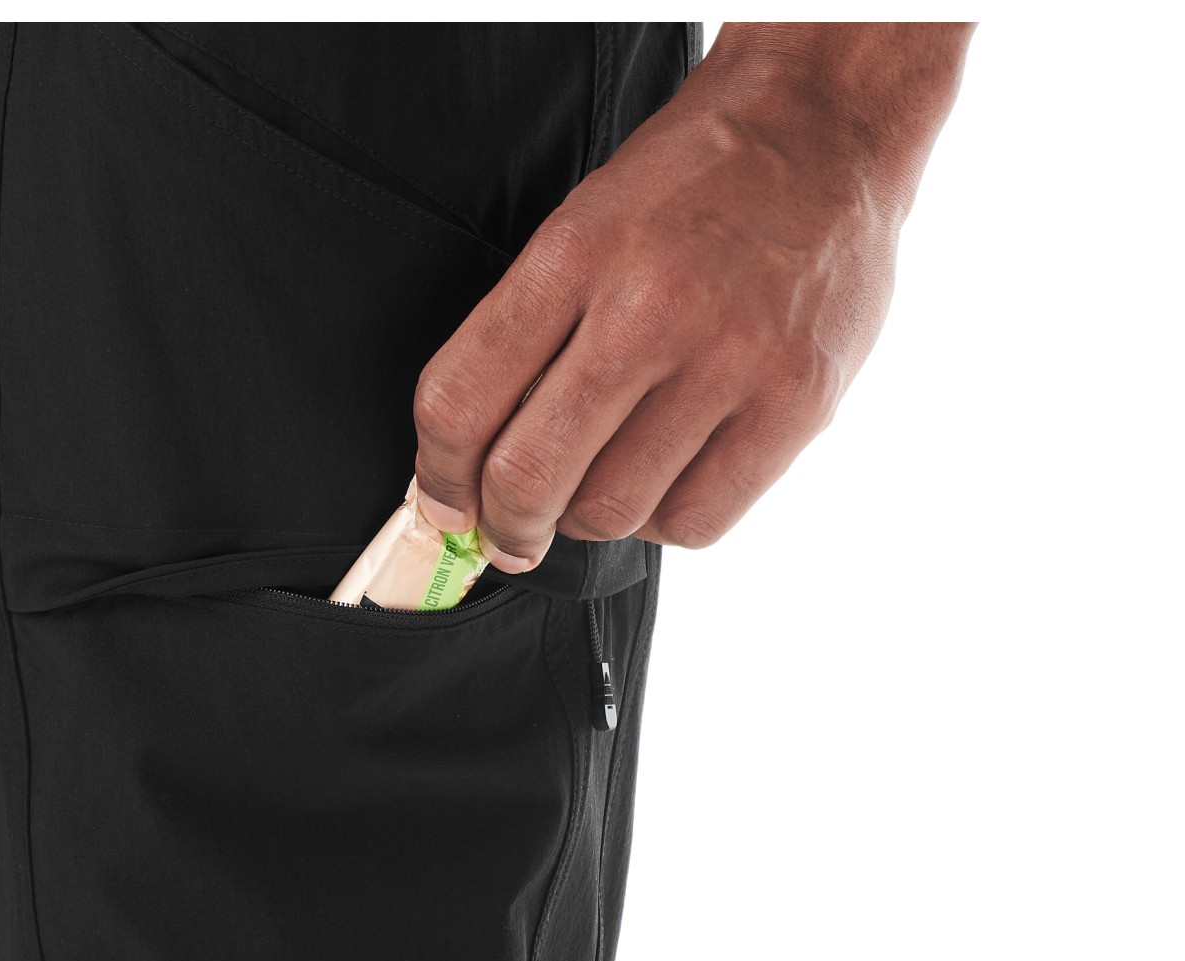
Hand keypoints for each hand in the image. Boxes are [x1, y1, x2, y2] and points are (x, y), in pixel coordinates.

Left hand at [412, 23, 972, 569]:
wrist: (824, 124)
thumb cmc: (690, 185)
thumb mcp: (580, 226)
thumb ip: (523, 340)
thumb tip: (471, 467)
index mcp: (574, 256)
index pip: (460, 402)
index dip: (437, 477)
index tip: (443, 505)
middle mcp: (649, 309)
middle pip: (530, 476)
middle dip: (505, 527)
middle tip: (510, 534)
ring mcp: (730, 360)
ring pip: (612, 512)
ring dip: (590, 520)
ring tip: (605, 481)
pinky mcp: (796, 403)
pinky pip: (696, 522)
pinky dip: (666, 521)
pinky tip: (669, 480)